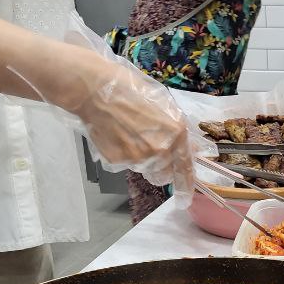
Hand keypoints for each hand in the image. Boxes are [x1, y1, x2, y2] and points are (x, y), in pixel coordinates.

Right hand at [54, 50, 196, 193]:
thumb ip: (177, 127)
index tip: (187, 196)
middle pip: (165, 173)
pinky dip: (125, 153)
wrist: (93, 89)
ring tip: (130, 134)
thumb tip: (190, 146)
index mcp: (175, 132)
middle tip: (151, 147)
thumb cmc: (129, 87)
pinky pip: (127, 163)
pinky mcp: (118, 161)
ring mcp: (138, 158)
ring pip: (146, 168)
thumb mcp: (162, 102)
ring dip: (143, 159)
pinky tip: (116, 135)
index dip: (187, 184)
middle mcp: (160, 150)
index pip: (185, 167)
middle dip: (162, 166)